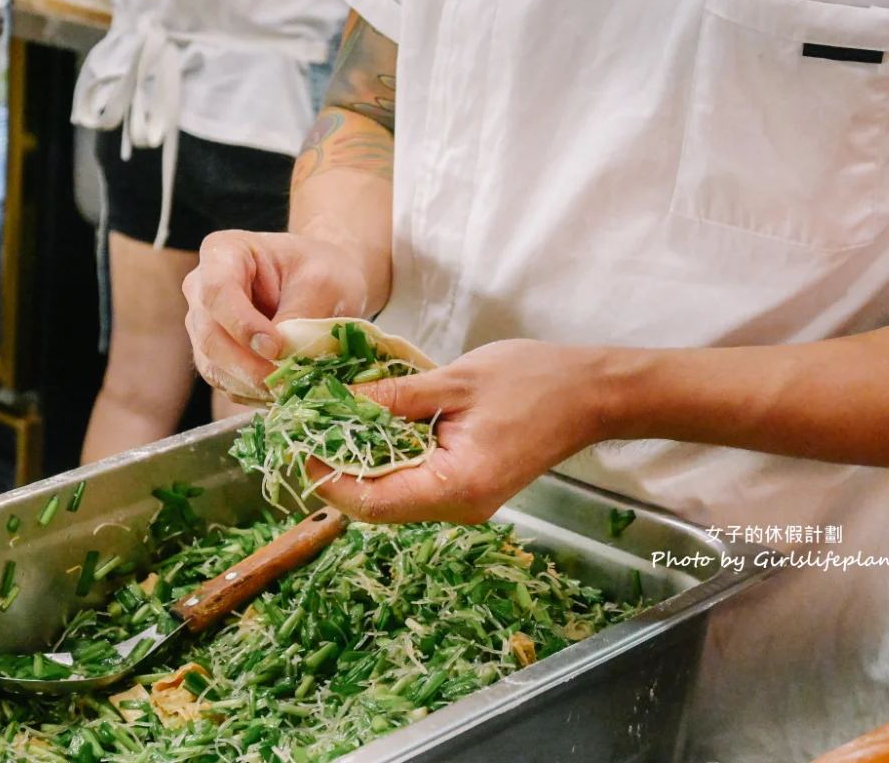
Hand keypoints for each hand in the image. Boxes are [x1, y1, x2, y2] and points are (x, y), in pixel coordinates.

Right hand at [183, 230, 371, 400]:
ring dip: (251, 384)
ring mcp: (204, 324)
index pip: (217, 290)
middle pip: (209, 334)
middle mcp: (202, 288)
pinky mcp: (214, 356)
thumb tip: (280, 358)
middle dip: (247, 365)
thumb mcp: (322, 283)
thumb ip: (299, 317)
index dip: (242, 324)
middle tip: (287, 381)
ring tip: (292, 388)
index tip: (275, 347)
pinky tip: (284, 390)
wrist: (322, 282)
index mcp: (223, 252)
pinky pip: (225, 382)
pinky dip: (254, 393)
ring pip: (212, 365)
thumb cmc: (322, 270)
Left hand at [307, 340, 611, 523]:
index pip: (371, 501)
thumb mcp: (454, 380)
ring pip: (390, 499)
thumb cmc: (533, 381)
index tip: (297, 443)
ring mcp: (463, 504)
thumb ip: (392, 398)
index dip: (326, 476)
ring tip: (326, 427)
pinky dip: (384, 462)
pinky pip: (411, 485)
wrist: (592, 394)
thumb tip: (334, 404)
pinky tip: (367, 429)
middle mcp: (457, 508)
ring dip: (356, 467)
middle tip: (303, 432)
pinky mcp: (466, 489)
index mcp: (455, 487)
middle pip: (375, 507)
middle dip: (334, 472)